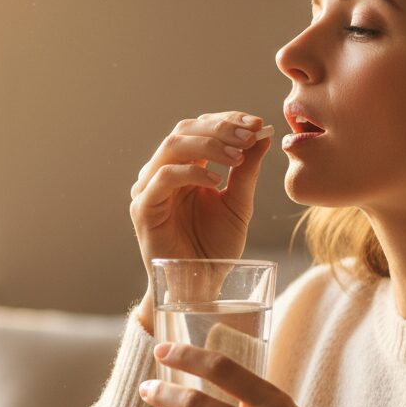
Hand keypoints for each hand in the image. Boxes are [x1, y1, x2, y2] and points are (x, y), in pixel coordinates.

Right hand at [129, 112, 271, 284]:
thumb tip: (262, 134)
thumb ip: (246, 169)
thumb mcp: (239, 203)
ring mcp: (149, 189)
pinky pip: (162, 178)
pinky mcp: (143, 209)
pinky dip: (191, 173)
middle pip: (184, 131)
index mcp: (184, 166)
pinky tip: (217, 181)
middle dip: (219, 129)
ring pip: (171, 147)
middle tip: (249, 136)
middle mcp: (162, 172)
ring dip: (207, 146)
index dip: (226, 120)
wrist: (200, 286)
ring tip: (237, 157)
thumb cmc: (216, 247)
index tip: (256, 123)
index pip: (199, 128)